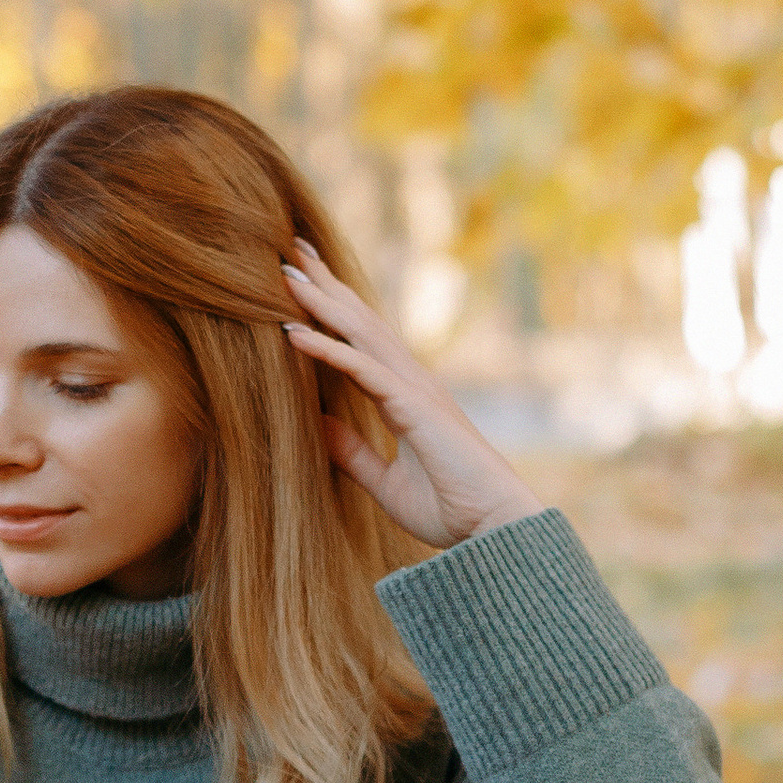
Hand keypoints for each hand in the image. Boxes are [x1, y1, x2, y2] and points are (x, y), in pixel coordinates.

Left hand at [280, 243, 544, 549]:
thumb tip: (316, 425)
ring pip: (360, 333)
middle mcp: (410, 382)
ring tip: (286, 271)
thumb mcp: (385, 481)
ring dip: (321, 302)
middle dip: (326, 286)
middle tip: (291, 251)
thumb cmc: (452, 509)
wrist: (495, 531)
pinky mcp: (414, 407)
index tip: (300, 283)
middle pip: (360, 322)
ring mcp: (414, 390)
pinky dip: (326, 349)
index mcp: (404, 397)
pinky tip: (292, 332)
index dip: (331, 310)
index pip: (361, 342)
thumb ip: (353, 452)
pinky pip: (361, 370)